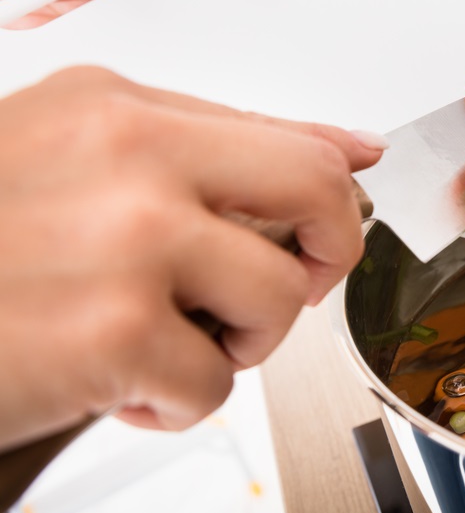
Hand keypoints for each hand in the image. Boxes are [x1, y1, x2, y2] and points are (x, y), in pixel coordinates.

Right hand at [0, 67, 385, 449]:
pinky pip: (213, 384)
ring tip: (170, 345)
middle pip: (317, 191)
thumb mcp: (68, 156)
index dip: (328, 192)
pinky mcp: (111, 332)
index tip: (331, 223)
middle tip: (284, 288)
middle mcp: (129, 156)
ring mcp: (125, 240)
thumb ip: (202, 150)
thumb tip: (347, 147)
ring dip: (237, 344)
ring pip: (275, 300)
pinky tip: (118, 389)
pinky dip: (173, 404)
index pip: (287, 134)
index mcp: (117, 109)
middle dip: (326, 252)